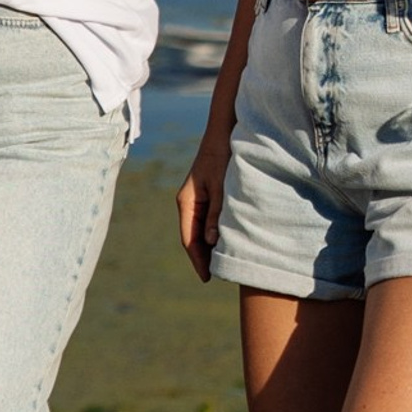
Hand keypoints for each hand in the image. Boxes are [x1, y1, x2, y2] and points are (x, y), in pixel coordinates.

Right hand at [176, 140, 231, 282]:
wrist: (223, 133)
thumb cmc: (222, 157)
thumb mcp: (220, 186)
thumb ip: (216, 213)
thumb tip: (212, 241)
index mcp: (186, 202)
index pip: (189, 239)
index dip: (197, 259)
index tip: (207, 277)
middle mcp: (188, 203)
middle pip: (193, 237)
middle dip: (202, 257)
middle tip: (215, 276)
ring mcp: (197, 199)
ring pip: (201, 230)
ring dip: (209, 246)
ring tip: (221, 264)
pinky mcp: (207, 195)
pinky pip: (208, 220)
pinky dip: (214, 233)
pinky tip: (225, 242)